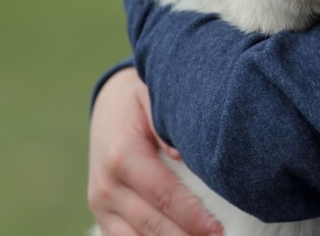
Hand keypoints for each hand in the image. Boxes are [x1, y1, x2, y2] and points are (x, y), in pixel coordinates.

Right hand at [88, 67, 222, 235]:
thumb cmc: (142, 102)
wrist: (110, 105)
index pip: (164, 195)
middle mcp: (107, 186)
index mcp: (122, 155)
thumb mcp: (153, 97)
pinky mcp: (102, 216)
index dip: (193, 217)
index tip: (219, 230)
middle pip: (152, 225)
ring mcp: (101, 205)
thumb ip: (167, 125)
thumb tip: (181, 154)